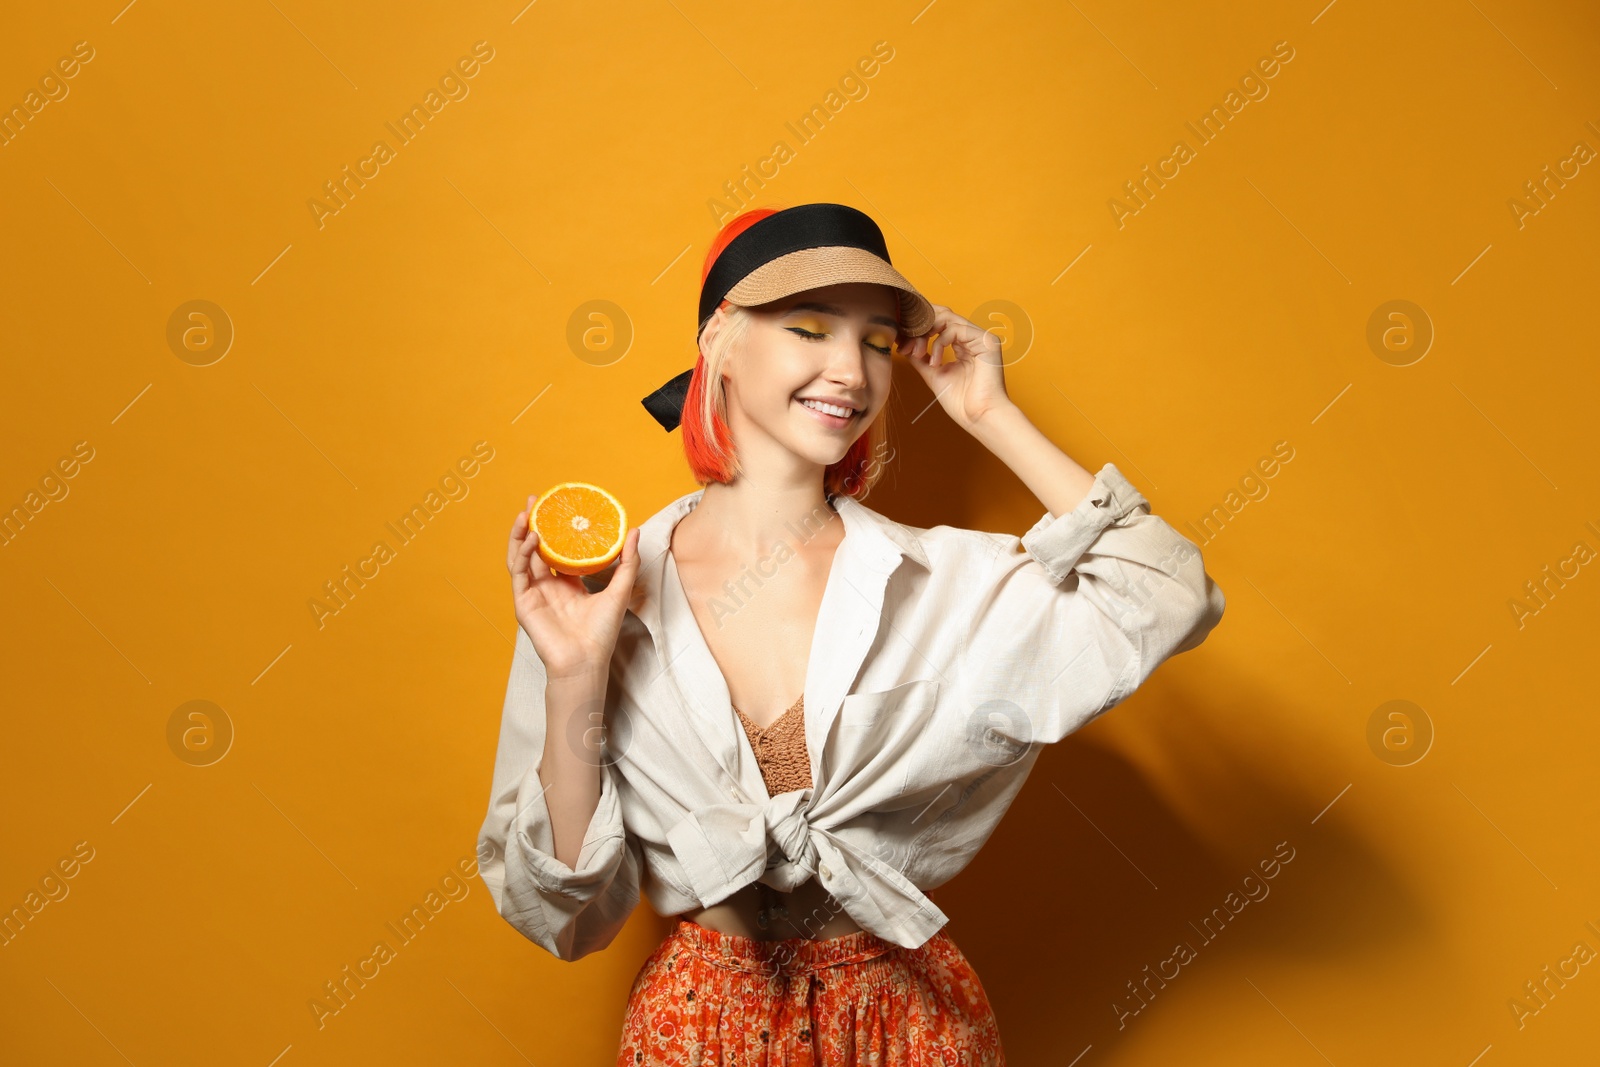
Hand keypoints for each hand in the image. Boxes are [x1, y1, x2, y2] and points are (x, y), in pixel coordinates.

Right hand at [506, 496, 641, 678]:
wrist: (586, 661)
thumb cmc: (601, 633)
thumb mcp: (619, 590)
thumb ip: (627, 562)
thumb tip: (634, 531)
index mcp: (567, 583)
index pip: (556, 549)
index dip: (553, 528)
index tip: (555, 505)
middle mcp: (547, 586)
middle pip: (534, 548)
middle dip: (532, 523)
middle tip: (534, 500)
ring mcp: (533, 593)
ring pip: (521, 557)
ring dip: (521, 534)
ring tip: (527, 513)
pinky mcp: (523, 603)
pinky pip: (519, 573)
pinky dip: (523, 554)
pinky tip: (533, 539)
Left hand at [897, 304, 1014, 433]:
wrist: (979, 417)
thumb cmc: (962, 402)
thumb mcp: (933, 374)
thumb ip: (921, 357)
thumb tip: (904, 344)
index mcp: (963, 344)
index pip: (937, 323)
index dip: (916, 329)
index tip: (901, 344)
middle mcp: (972, 337)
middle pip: (941, 314)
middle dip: (918, 326)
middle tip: (904, 342)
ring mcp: (980, 337)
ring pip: (946, 317)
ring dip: (925, 334)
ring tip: (918, 353)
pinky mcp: (986, 340)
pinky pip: (955, 329)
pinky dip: (939, 343)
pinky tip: (935, 362)